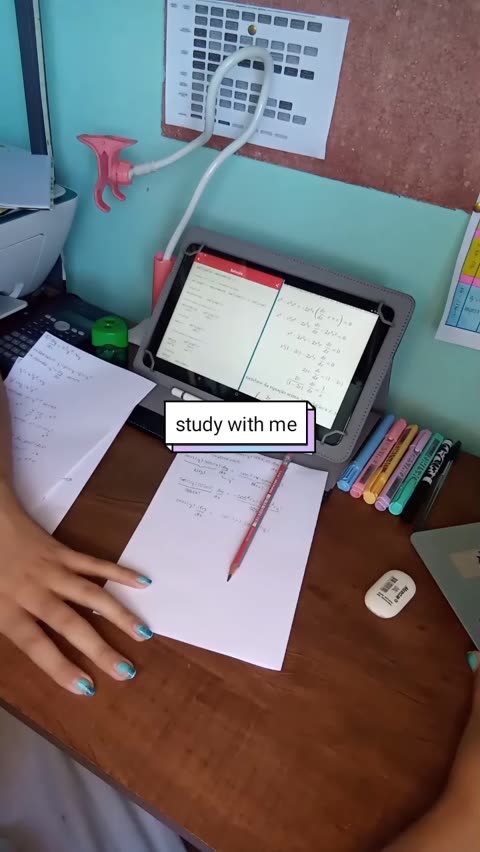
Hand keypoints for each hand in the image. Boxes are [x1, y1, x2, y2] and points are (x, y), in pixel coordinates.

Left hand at [0, 490, 152, 695]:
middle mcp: (34, 592)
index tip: (87, 688)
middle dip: (99, 649)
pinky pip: (94, 564)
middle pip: (70, 623)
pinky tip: (143, 583)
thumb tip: (25, 646)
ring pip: (89, 594)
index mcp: (8, 610)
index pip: (36, 645)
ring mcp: (52, 570)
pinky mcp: (63, 552)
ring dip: (118, 614)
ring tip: (143, 633)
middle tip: (127, 671)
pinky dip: (120, 573)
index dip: (60, 667)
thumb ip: (2, 626)